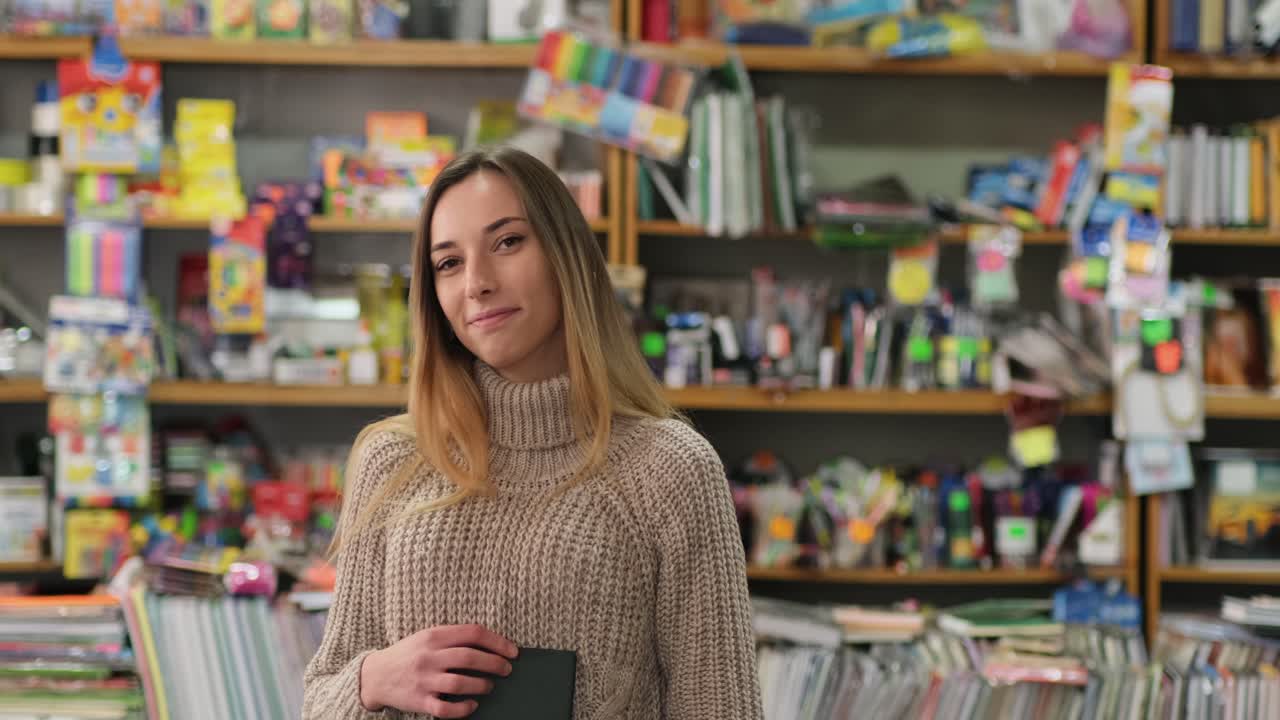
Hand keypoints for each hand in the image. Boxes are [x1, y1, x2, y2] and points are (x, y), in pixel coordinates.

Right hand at [360, 624, 517, 716]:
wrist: (375, 675)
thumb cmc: (409, 654)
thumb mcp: (427, 636)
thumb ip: (453, 637)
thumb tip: (490, 643)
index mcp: (433, 636)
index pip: (473, 633)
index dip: (497, 642)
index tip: (512, 651)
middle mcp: (429, 657)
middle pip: (470, 658)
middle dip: (495, 664)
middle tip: (506, 670)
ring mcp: (424, 680)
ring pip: (461, 683)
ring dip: (482, 685)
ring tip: (489, 686)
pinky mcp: (419, 701)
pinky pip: (446, 708)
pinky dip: (464, 708)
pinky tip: (473, 705)